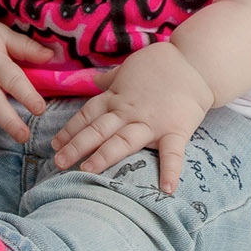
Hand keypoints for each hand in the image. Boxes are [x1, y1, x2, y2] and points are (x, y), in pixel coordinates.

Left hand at [50, 43, 215, 193]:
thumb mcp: (129, 67)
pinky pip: (172, 152)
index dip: (70, 129)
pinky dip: (171, 170)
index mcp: (117, 96)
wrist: (195, 62)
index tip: (55, 144)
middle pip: (98, 130)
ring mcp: (152, 122)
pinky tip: (167, 189)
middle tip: (58, 163)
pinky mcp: (175, 129)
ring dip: (104, 156)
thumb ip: (111, 78)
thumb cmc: (160, 62)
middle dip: (76, 146)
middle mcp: (129, 111)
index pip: (87, 114)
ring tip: (87, 171)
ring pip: (123, 141)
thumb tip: (93, 80)